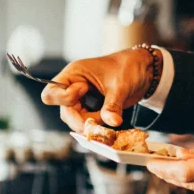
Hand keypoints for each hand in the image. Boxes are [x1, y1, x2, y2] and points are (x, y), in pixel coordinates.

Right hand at [40, 48, 154, 130]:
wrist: (142, 71)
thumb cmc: (128, 68)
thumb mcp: (120, 85)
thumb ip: (113, 105)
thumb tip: (112, 123)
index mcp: (73, 74)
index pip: (51, 93)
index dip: (65, 98)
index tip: (84, 90)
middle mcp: (73, 87)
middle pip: (64, 112)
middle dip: (81, 120)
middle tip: (102, 119)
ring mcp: (81, 99)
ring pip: (75, 120)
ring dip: (91, 124)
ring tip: (110, 116)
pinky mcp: (91, 109)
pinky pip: (87, 122)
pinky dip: (97, 125)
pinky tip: (110, 120)